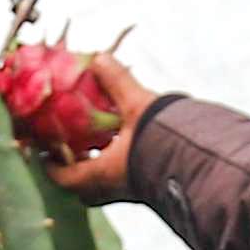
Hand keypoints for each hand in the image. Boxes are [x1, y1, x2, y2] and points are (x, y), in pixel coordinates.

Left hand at [38, 59, 155, 197]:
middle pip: (84, 189)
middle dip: (76, 171)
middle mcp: (115, 189)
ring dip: (101, 168)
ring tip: (101, 145)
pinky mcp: (152, 189)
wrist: (204, 165)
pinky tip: (131, 146)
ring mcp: (134, 192)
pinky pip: (127, 180)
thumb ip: (116, 80)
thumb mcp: (135, 105)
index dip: (51, 167)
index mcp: (101, 175)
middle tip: (72, 152)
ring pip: (106, 185)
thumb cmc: (161, 142)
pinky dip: (122, 165)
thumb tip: (98, 57)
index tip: (45, 154)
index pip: (64, 178)